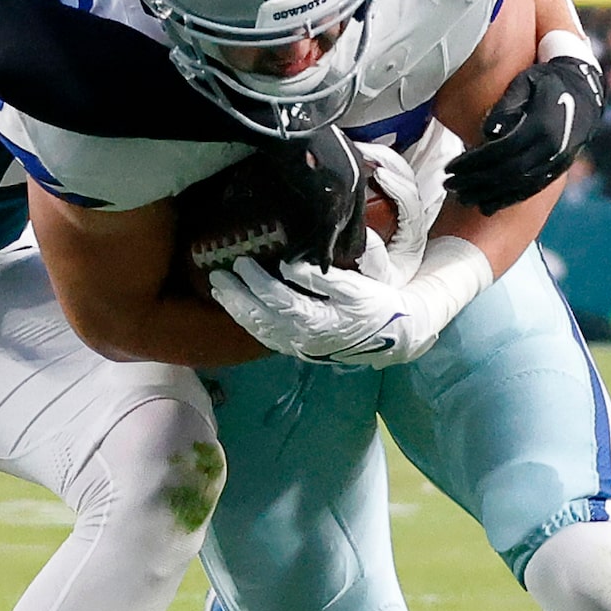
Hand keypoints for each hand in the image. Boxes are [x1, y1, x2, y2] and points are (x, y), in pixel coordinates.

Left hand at [209, 256, 428, 367]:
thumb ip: (321, 278)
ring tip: (220, 290)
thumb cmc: (376, 306)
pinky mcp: (300, 348)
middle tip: (217, 275)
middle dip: (235, 296)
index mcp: (317, 321)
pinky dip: (249, 323)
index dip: (255, 281)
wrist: (393, 337)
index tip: (240, 262)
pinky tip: (239, 310)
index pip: (276, 299)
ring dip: (237, 310)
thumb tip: (288, 265)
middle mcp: (303, 338)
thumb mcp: (355, 287)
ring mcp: (300, 346)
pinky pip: (267, 338)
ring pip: (260, 330)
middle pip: (260, 317)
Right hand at [353, 132, 449, 283]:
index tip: (378, 174)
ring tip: (359, 148)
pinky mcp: (389, 207)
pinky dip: (371, 165)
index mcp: (413, 235)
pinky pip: (384, 180)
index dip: (397, 185)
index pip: (410, 201)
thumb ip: (375, 262)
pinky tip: (356, 157)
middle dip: (388, 161)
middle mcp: (411, 219)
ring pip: (397, 175)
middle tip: (365, 150)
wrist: (385, 297)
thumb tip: (365, 236)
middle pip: (407, 179)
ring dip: (380, 158)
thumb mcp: (380, 280)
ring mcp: (401, 210)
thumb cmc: (384, 288)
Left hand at [446, 54, 601, 212]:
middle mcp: (551, 148)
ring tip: (462, 198)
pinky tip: (486, 206)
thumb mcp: (526, 81)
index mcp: (542, 125)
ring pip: (518, 187)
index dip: (473, 162)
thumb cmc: (547, 81)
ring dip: (488, 195)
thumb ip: (507, 104)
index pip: (500, 151)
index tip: (450, 167)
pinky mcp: (557, 170)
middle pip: (507, 173)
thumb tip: (487, 130)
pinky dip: (507, 200)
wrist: (586, 91)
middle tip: (448, 185)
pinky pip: (530, 191)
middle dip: (475, 182)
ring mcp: (556, 162)